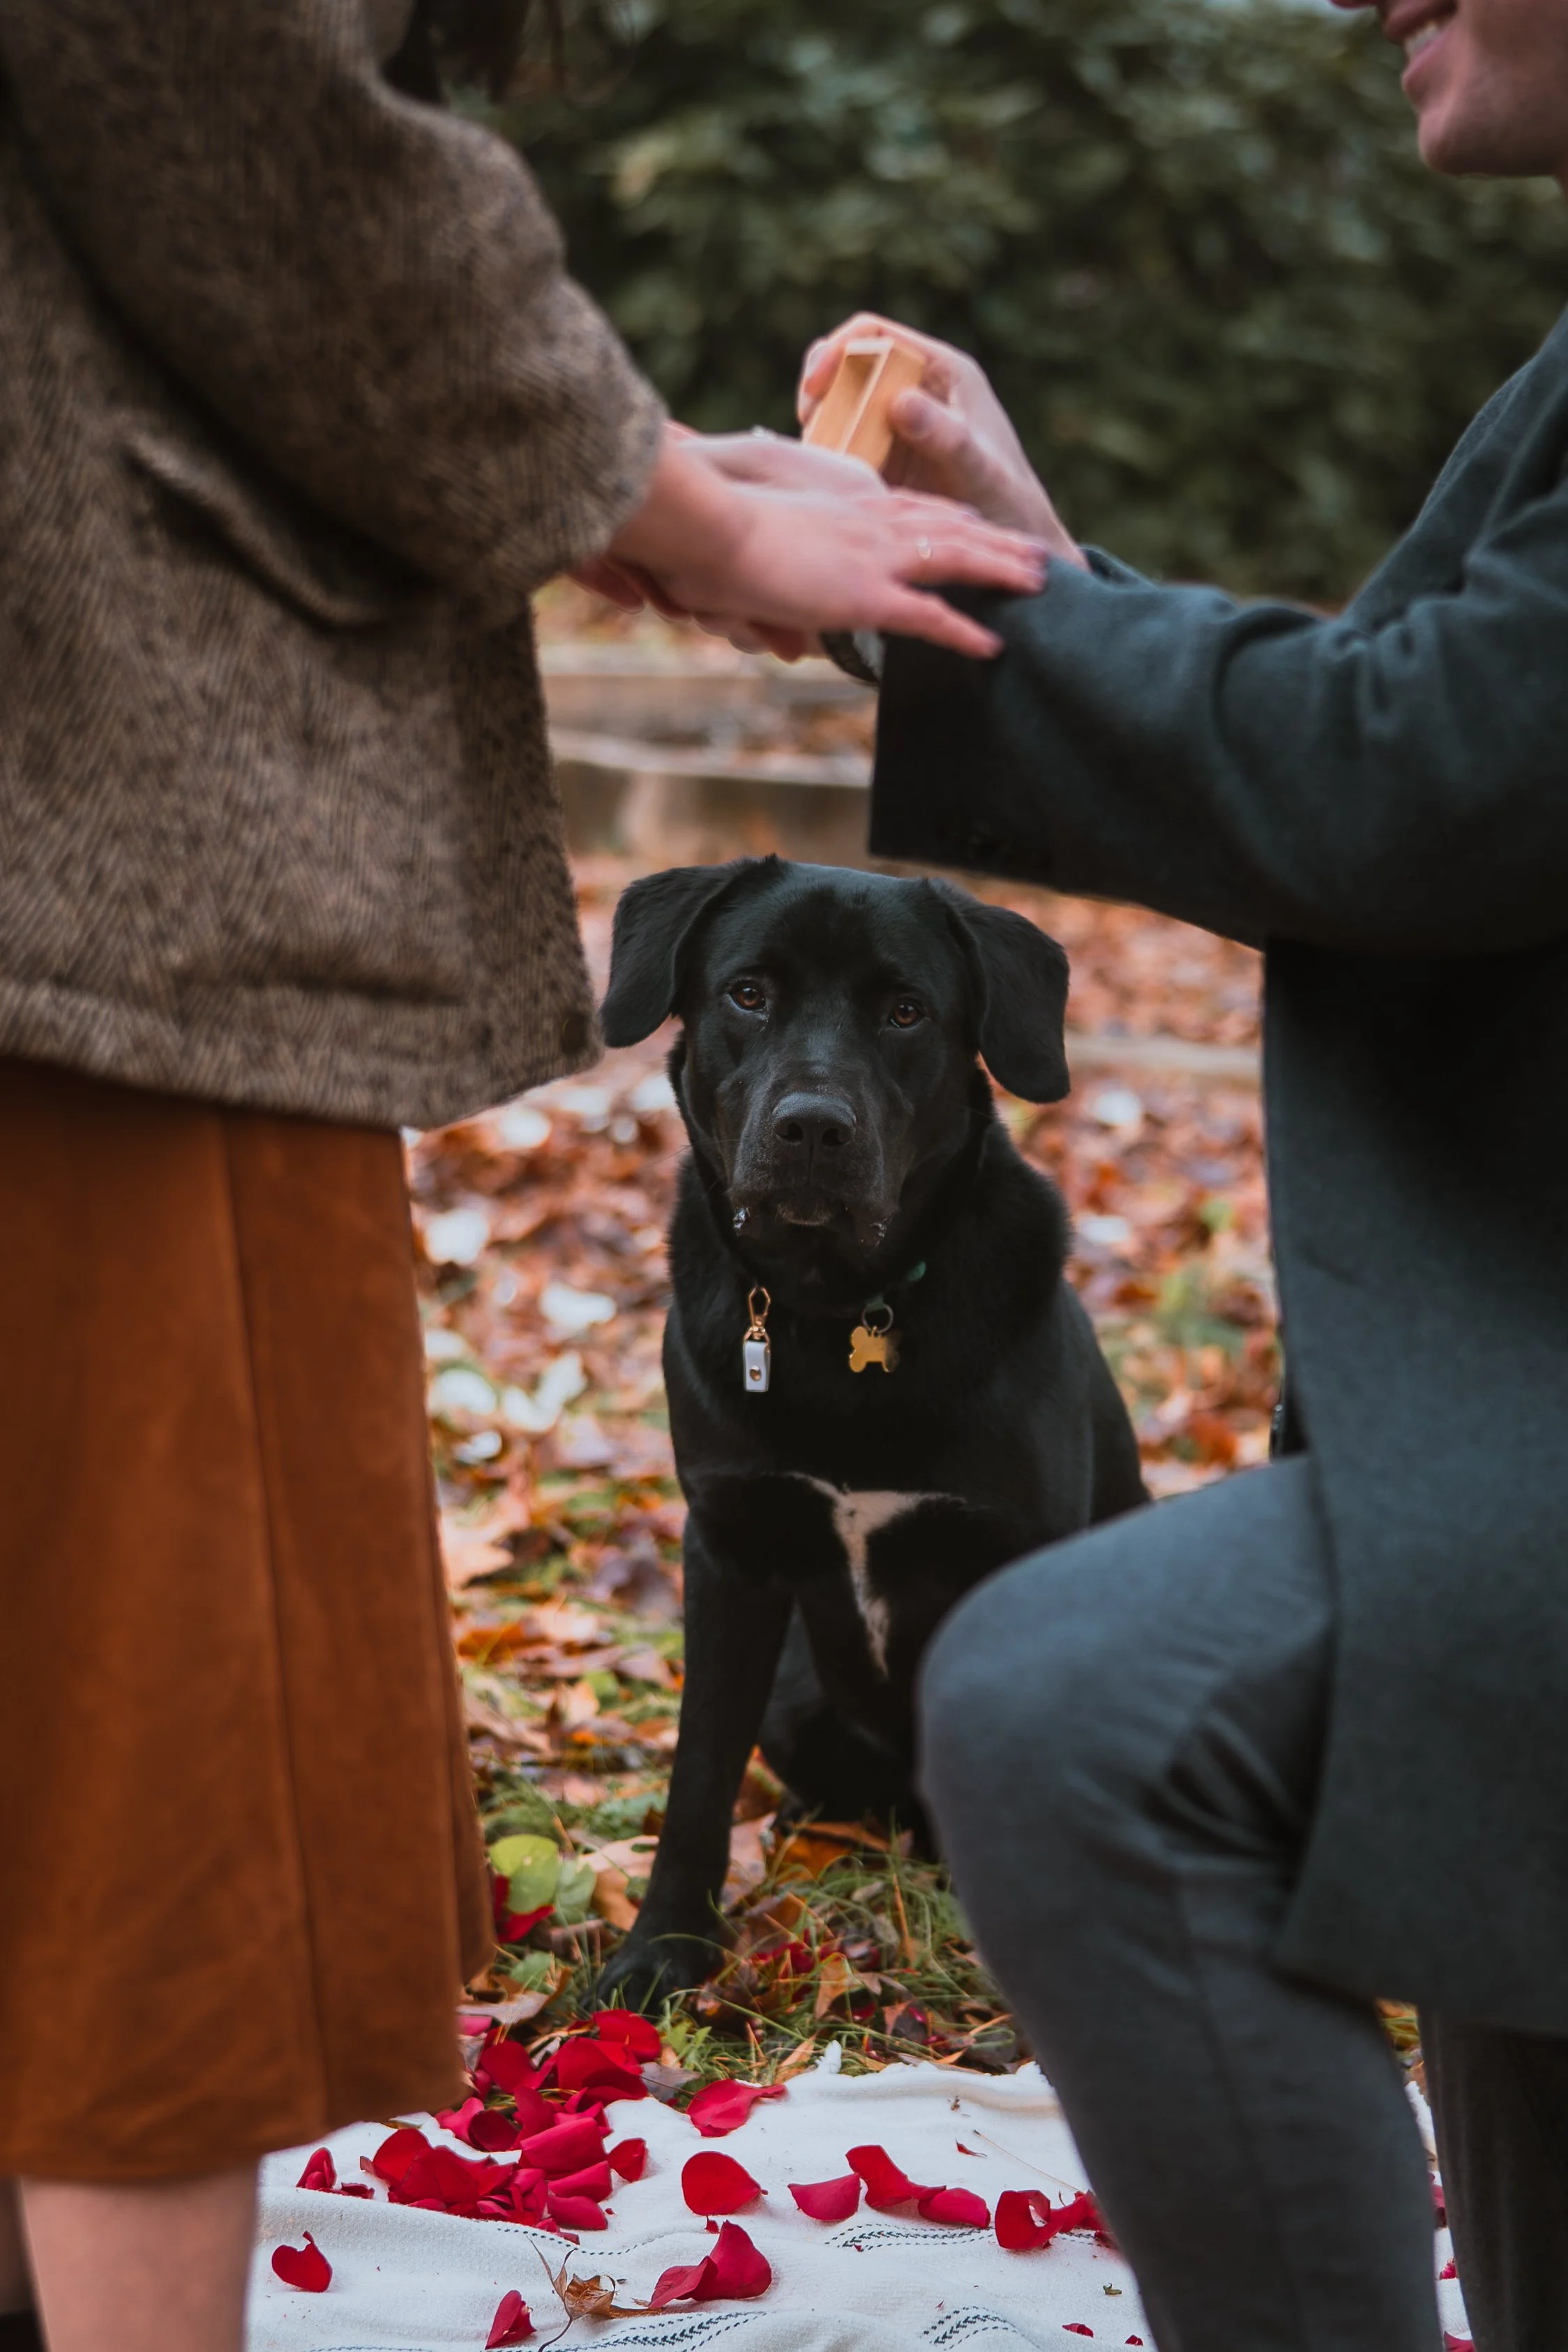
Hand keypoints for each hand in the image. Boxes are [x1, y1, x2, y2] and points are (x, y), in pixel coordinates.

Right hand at [607, 437, 1047, 662]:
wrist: (707, 526)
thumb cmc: (710, 534)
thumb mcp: (750, 551)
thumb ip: (775, 587)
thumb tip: (780, 638)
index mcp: (843, 505)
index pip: (910, 508)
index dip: (950, 517)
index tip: (977, 523)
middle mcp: (869, 523)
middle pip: (948, 526)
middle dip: (995, 540)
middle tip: (1033, 552)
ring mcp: (873, 556)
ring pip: (956, 560)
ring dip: (1001, 572)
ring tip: (1039, 584)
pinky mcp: (867, 593)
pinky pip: (930, 617)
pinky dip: (964, 633)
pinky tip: (993, 646)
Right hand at [798, 314, 1088, 571]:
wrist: (1013, 539)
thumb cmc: (1008, 501)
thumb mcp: (977, 469)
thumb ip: (944, 435)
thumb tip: (900, 403)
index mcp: (942, 371)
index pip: (877, 335)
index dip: (840, 349)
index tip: (817, 382)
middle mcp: (917, 388)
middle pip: (851, 363)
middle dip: (821, 382)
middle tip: (807, 415)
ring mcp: (899, 421)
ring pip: (843, 401)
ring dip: (821, 416)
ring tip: (813, 444)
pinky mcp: (886, 453)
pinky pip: (846, 438)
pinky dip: (829, 447)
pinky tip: (824, 472)